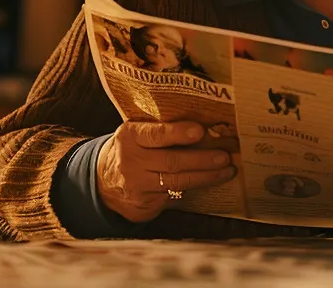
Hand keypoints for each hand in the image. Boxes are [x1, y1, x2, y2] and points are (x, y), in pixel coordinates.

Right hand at [96, 121, 236, 223]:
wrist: (104, 182)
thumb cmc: (133, 150)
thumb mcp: (137, 134)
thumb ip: (161, 130)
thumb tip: (206, 127)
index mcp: (130, 136)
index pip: (154, 134)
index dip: (178, 133)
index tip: (199, 130)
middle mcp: (131, 160)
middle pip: (171, 161)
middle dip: (202, 159)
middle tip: (225, 156)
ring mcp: (137, 185)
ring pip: (178, 181)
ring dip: (207, 176)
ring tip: (227, 170)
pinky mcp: (144, 204)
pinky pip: (175, 196)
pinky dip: (196, 188)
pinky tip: (212, 181)